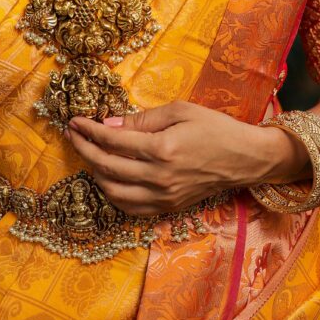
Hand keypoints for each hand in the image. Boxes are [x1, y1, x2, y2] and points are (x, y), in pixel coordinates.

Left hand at [67, 100, 292, 215]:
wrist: (246, 158)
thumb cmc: (215, 127)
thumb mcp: (180, 111)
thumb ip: (143, 118)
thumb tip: (110, 124)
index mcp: (162, 149)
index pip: (113, 141)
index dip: (89, 130)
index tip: (74, 121)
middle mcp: (160, 177)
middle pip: (107, 167)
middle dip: (84, 149)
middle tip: (73, 135)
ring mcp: (164, 197)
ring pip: (114, 192)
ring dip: (94, 174)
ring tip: (88, 155)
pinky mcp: (168, 208)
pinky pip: (130, 208)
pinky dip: (112, 195)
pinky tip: (108, 179)